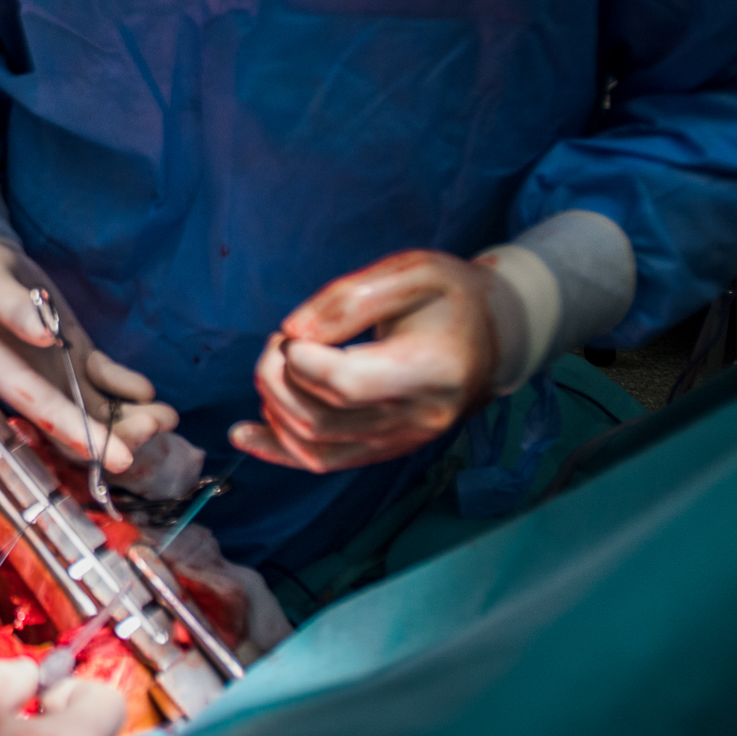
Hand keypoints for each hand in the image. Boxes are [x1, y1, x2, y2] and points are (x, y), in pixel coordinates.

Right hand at [0, 238, 175, 472]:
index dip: (80, 435)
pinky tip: (146, 392)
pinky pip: (102, 382)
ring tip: (167, 416)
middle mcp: (29, 385)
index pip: (45, 410)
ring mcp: (54, 375)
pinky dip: (126, 389)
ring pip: (94, 410)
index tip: (117, 457)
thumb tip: (45, 335)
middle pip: (73, 424)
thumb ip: (14, 308)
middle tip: (155, 425)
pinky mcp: (73, 358)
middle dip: (116, 433)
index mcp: (0, 372)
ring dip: (129, 418)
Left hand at [232, 250, 499, 472]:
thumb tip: (292, 334)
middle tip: (280, 339)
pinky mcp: (385, 449)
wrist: (494, 337)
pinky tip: (242, 433)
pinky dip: (277, 448)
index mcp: (432, 370)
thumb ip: (349, 300)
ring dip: (274, 406)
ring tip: (278, 365)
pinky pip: (323, 462)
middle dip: (277, 377)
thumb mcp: (412, 273)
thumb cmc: (451, 297)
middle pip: (321, 418)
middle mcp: (419, 419)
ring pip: (315, 446)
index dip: (300, 359)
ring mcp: (403, 441)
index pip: (345, 384)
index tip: (293, 332)